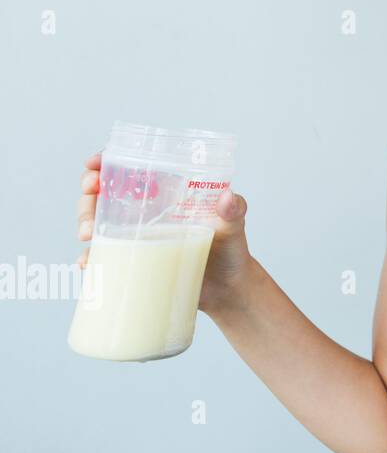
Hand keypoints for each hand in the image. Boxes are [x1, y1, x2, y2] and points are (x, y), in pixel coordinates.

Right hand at [77, 151, 254, 313]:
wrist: (227, 291)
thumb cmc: (232, 251)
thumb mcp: (234, 227)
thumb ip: (234, 211)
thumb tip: (228, 198)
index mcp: (168, 194)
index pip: (132, 169)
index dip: (107, 162)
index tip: (94, 164)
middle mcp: (147, 213)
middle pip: (106, 195)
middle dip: (90, 193)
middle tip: (91, 196)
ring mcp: (137, 239)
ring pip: (98, 223)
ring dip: (85, 222)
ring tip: (87, 234)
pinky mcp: (133, 263)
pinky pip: (103, 258)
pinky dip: (90, 258)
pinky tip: (87, 262)